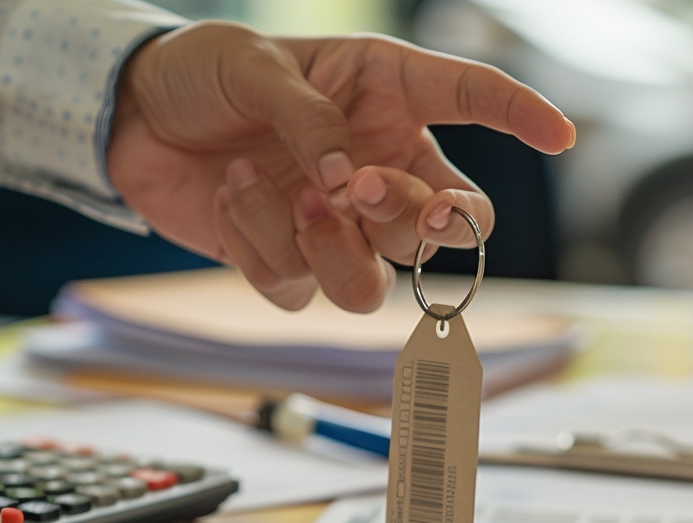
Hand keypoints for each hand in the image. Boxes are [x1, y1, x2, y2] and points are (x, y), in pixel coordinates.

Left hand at [107, 21, 574, 311]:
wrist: (132, 115)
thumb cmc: (206, 72)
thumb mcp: (257, 66)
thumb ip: (311, 121)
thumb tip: (347, 184)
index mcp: (388, 100)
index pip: (472, 104)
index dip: (521, 117)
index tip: (561, 137)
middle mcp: (377, 169)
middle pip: (440, 229)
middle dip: (410, 217)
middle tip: (358, 187)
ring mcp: (335, 226)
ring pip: (375, 285)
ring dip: (335, 248)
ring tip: (288, 192)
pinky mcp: (287, 263)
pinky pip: (296, 287)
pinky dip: (260, 244)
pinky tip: (231, 193)